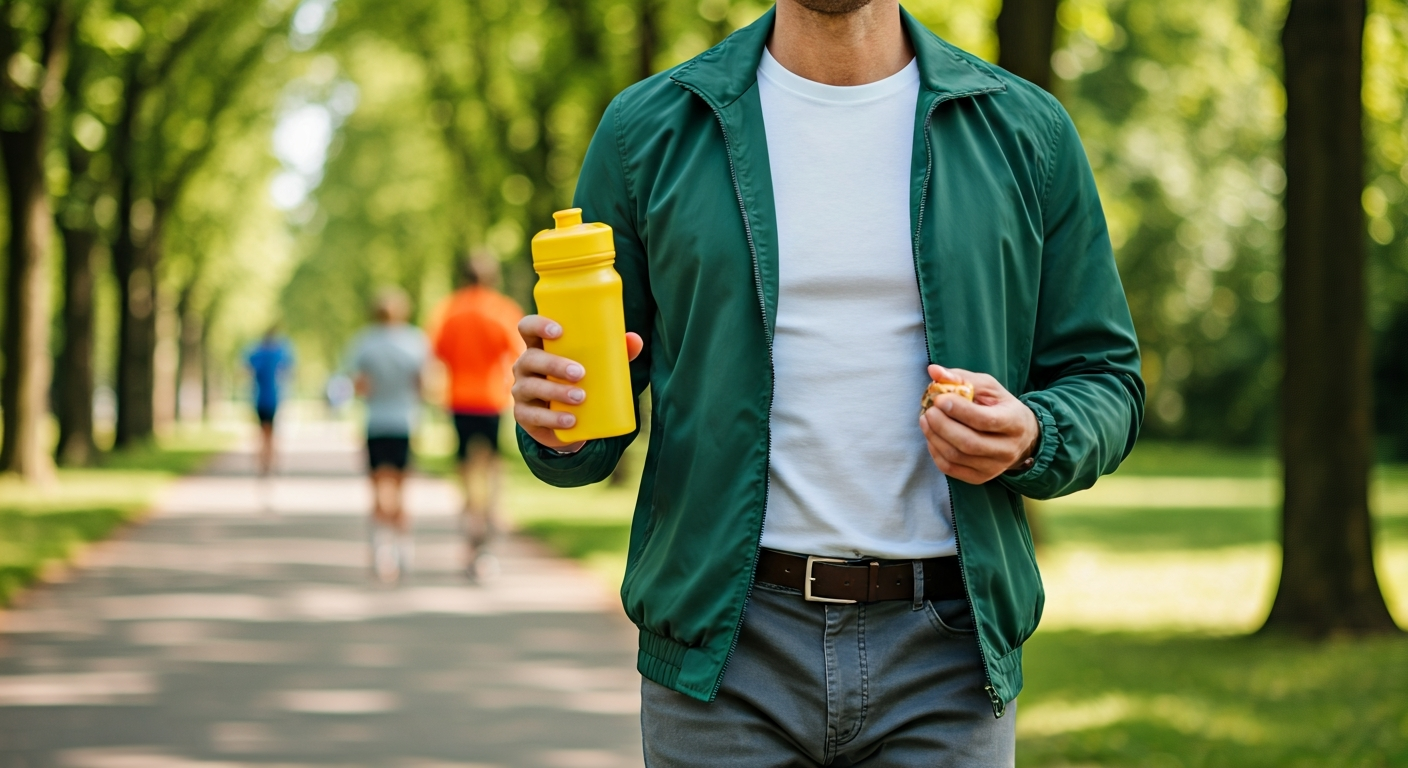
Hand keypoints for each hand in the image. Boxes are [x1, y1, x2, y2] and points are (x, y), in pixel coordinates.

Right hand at [511, 314, 643, 451]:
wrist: (567, 421)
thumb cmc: (580, 382)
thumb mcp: (595, 366)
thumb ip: (614, 353)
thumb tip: (635, 340)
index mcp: (540, 347)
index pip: (528, 328)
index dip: (538, 325)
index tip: (559, 331)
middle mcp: (525, 366)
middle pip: (531, 359)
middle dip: (554, 364)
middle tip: (580, 373)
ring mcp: (521, 391)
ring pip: (530, 387)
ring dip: (555, 392)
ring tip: (580, 398)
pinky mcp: (524, 415)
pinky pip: (533, 416)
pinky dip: (553, 418)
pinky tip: (570, 420)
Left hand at [919, 364, 1038, 484]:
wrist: (1021, 438)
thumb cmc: (1001, 407)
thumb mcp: (989, 388)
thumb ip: (962, 378)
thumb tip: (933, 371)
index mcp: (1014, 423)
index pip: (985, 420)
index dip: (959, 410)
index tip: (940, 399)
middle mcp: (1007, 449)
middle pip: (969, 442)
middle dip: (942, 425)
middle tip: (928, 410)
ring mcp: (994, 467)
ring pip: (957, 456)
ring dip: (934, 437)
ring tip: (925, 419)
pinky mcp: (980, 477)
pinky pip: (951, 468)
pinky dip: (935, 452)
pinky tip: (932, 437)